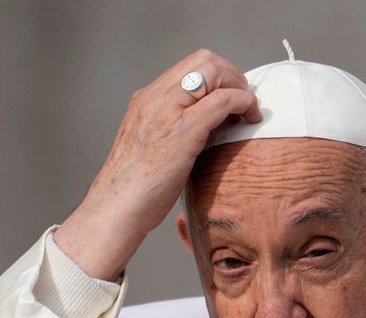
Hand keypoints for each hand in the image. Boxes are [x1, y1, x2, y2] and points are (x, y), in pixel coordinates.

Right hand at [54, 49, 261, 280]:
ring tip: (247, 112)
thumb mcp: (152, 148)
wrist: (116, 208)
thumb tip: (206, 130)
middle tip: (244, 102)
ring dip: (239, 87)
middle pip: (205, 60)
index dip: (218, 76)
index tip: (230, 98)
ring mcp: (167, 111)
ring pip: (214, 72)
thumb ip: (173, 131)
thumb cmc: (135, 191)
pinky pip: (222, 100)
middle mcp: (155, 97)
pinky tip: (249, 119)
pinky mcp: (183, 130)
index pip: (190, 66)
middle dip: (232, 76)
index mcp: (146, 100)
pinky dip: (243, 102)